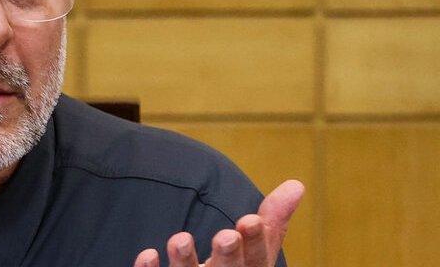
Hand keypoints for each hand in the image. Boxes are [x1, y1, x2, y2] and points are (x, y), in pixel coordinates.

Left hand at [133, 180, 303, 266]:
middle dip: (227, 256)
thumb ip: (272, 221)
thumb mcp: (257, 251)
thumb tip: (297, 184)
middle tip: (224, 236)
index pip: (256, 259)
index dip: (254, 241)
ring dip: (185, 261)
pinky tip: (148, 254)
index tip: (250, 219)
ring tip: (180, 239)